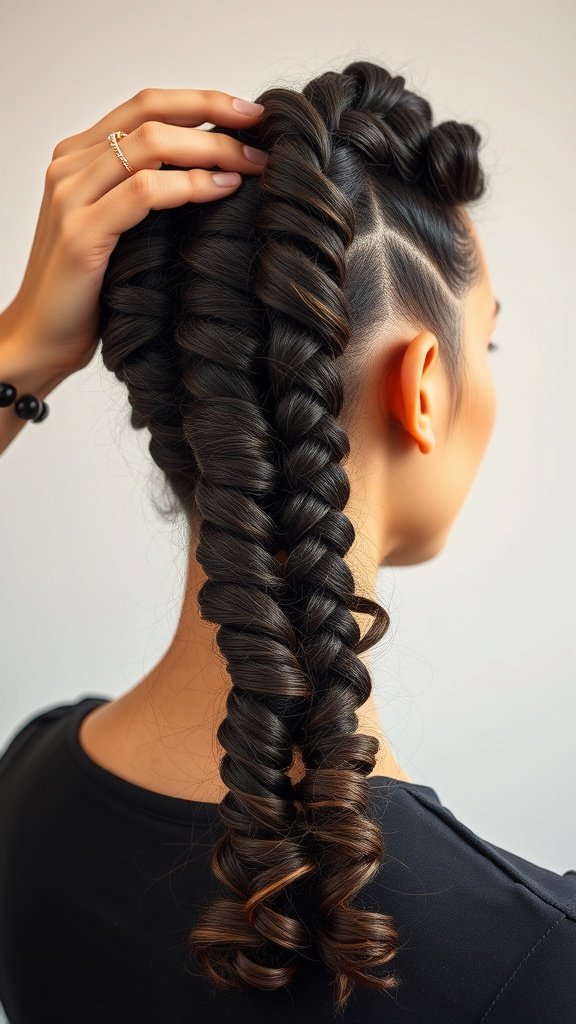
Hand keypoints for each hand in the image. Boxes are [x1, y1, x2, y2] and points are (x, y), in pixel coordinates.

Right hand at [1, 88, 266, 377]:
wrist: (41, 337)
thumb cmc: (89, 291)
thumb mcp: (121, 229)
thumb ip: (148, 194)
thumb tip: (216, 172)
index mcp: (78, 157)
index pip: (146, 107)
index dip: (200, 102)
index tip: (249, 113)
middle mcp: (70, 165)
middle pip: (151, 113)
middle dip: (213, 114)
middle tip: (261, 130)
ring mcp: (70, 195)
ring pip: (150, 145)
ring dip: (211, 148)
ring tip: (252, 163)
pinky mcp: (80, 232)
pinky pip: (143, 192)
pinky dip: (189, 185)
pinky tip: (222, 189)